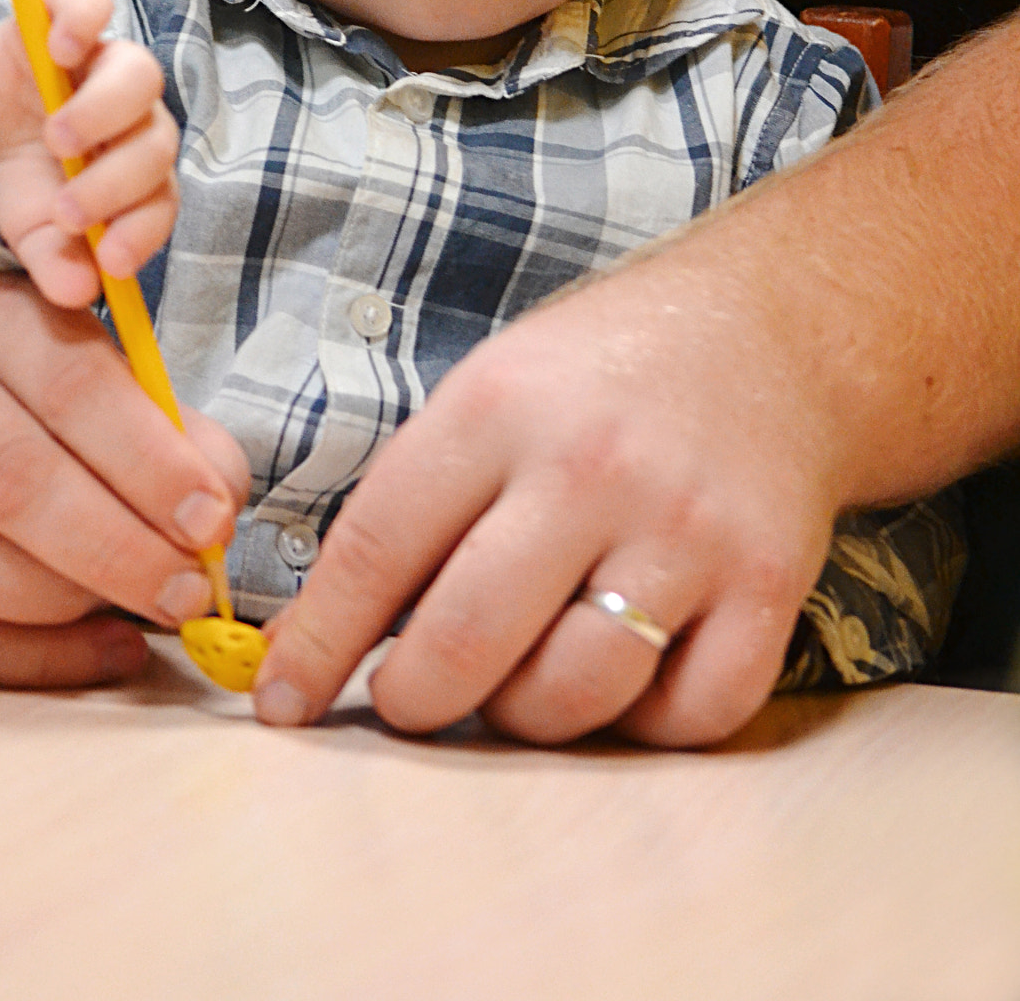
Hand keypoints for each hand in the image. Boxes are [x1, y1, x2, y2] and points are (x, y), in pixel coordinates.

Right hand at [0, 0, 178, 305]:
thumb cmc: (10, 180)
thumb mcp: (24, 230)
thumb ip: (54, 261)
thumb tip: (80, 293)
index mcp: (133, 172)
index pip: (162, 198)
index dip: (144, 230)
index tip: (110, 260)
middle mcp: (131, 116)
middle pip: (157, 139)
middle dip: (117, 182)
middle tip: (68, 210)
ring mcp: (100, 63)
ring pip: (139, 75)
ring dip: (105, 112)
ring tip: (58, 139)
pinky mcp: (63, 18)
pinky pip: (92, 4)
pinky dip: (83, 20)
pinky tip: (60, 50)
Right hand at [0, 274, 250, 686]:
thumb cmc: (45, 408)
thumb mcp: (114, 386)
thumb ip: (177, 437)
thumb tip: (218, 510)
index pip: (71, 383)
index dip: (149, 461)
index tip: (213, 520)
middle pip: (12, 476)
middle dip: (116, 546)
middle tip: (188, 591)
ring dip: (66, 601)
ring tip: (140, 610)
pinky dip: (32, 658)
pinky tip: (103, 650)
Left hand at [253, 259, 842, 745]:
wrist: (770, 331)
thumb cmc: (600, 374)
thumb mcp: (488, 390)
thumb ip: (414, 502)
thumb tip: (320, 638)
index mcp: (500, 408)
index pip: (378, 548)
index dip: (319, 641)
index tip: (283, 699)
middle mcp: (592, 468)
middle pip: (466, 642)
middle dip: (413, 698)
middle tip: (410, 693)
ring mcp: (687, 530)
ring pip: (572, 695)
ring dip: (524, 713)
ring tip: (520, 671)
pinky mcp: (770, 584)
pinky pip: (687, 715)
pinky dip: (644, 722)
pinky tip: (625, 671)